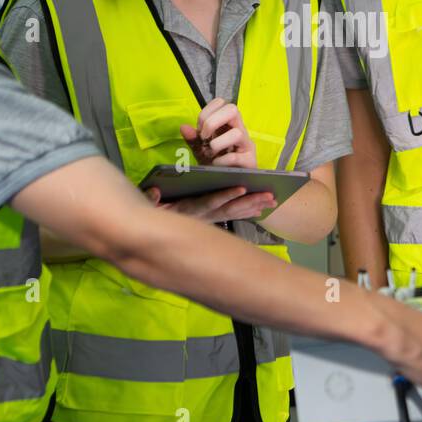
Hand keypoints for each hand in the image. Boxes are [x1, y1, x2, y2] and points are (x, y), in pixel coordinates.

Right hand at [145, 185, 275, 223]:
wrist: (155, 234)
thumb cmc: (154, 214)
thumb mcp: (149, 207)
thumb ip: (151, 198)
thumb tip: (155, 192)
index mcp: (188, 209)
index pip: (209, 202)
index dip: (225, 196)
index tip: (242, 187)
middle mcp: (201, 217)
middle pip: (228, 209)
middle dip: (249, 202)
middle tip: (269, 196)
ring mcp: (208, 220)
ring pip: (233, 213)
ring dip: (252, 207)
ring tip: (272, 200)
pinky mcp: (211, 221)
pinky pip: (232, 217)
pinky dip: (246, 212)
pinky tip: (261, 209)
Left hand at [180, 98, 256, 168]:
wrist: (228, 183)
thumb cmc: (217, 163)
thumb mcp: (201, 150)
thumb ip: (193, 139)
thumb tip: (183, 127)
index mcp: (228, 123)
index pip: (221, 103)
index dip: (206, 113)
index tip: (200, 129)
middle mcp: (240, 130)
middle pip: (233, 109)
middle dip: (213, 122)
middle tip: (204, 137)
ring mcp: (247, 145)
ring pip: (237, 133)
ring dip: (218, 143)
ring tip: (211, 153)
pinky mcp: (250, 161)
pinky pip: (236, 157)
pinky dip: (221, 161)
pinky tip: (216, 164)